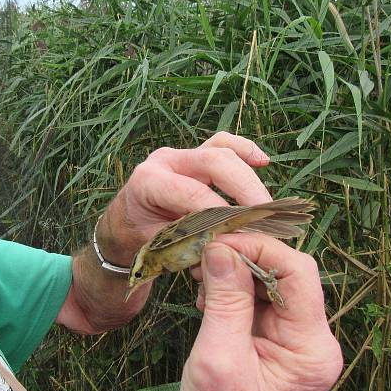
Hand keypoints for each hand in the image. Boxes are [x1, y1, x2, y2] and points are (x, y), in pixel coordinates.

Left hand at [96, 132, 271, 272]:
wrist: (125, 223)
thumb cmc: (139, 236)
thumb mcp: (157, 245)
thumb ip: (188, 244)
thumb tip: (225, 246)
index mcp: (148, 180)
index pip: (193, 192)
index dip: (221, 211)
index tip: (243, 232)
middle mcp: (165, 160)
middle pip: (214, 161)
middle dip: (244, 188)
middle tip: (264, 217)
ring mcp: (181, 154)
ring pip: (222, 150)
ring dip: (248, 176)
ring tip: (265, 205)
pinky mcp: (196, 155)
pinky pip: (223, 144)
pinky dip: (244, 150)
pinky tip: (262, 162)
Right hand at [179, 235, 342, 390]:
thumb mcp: (217, 358)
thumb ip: (224, 301)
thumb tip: (220, 248)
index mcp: (311, 349)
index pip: (298, 274)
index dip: (260, 248)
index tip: (220, 240)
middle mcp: (313, 342)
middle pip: (289, 275)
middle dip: (246, 258)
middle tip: (207, 252)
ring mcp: (297, 344)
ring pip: (274, 285)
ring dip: (238, 274)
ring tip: (204, 277)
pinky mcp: (278, 345)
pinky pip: (262, 303)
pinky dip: (235, 292)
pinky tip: (209, 297)